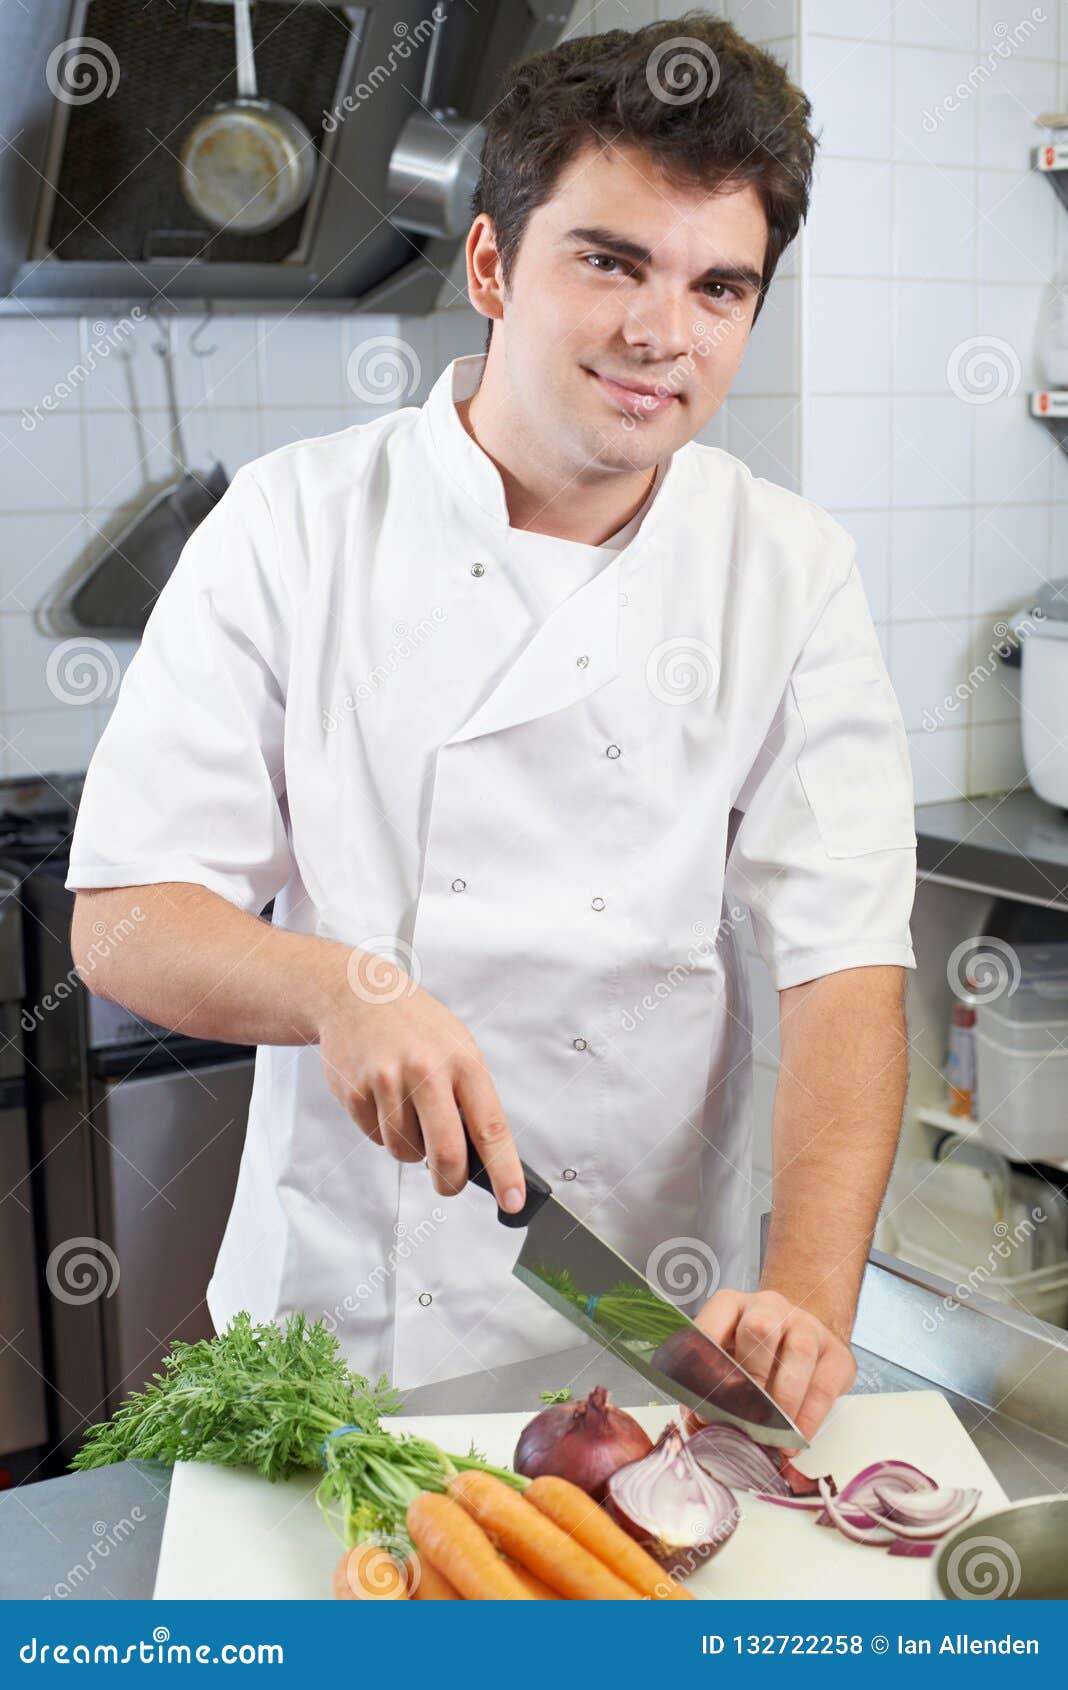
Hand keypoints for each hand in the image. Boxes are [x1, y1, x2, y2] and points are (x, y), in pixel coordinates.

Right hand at [318, 950, 524, 1213]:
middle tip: (450, 1182)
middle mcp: (426, 1071)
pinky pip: (375, 1138)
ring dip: (410, 1146)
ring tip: (407, 1108)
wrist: (355, 994)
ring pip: (405, 1151)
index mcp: (462, 1061)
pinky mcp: (355, 1093)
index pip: (491, 1127)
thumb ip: (469, 1095)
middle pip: (445, 1153)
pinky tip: (382, 1098)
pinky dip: (382, 1130)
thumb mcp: (457, 1045)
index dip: (505, 1170)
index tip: (513, 1200)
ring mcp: (387, 1082)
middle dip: (450, 1181)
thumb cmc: (414, 1024)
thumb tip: (482, 1154)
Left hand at [686, 1288, 856, 1449]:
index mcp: (731, 1305)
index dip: (704, 1370)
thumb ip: (708, 1391)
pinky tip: (794, 1442)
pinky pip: (823, 1387)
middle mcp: (769, 1307)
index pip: (711, 1327)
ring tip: (773, 1436)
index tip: (703, 1409)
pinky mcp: (836, 1354)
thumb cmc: (755, 1353)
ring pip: (799, 1353)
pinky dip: (807, 1419)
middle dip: (749, 1378)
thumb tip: (697, 1427)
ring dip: (783, 1400)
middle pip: (759, 1330)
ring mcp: (807, 1326)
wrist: (803, 1335)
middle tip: (742, 1419)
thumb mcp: (726, 1360)